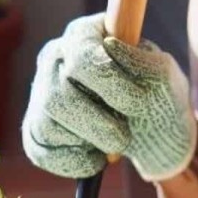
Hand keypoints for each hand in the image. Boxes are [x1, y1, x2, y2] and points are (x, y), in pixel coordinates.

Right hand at [21, 14, 196, 181]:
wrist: (151, 127)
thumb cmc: (154, 94)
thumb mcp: (163, 76)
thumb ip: (145, 63)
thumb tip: (112, 48)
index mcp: (84, 35)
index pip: (83, 58)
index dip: (110, 86)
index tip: (137, 106)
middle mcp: (55, 58)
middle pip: (59, 97)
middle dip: (97, 126)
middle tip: (123, 138)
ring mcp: (41, 92)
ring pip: (46, 126)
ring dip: (86, 143)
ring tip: (111, 145)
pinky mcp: (35, 126)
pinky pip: (39, 151)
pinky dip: (72, 162)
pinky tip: (95, 158)